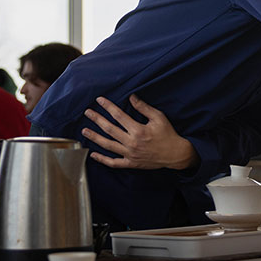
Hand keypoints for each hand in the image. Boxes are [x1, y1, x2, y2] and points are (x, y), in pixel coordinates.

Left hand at [82, 95, 197, 170]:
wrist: (175, 154)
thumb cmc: (168, 134)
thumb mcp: (159, 117)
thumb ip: (144, 108)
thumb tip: (132, 98)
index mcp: (139, 130)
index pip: (119, 116)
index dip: (108, 106)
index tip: (99, 100)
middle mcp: (132, 143)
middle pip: (110, 129)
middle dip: (97, 119)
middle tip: (88, 112)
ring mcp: (130, 154)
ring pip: (108, 145)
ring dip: (95, 137)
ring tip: (84, 131)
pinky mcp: (131, 163)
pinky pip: (114, 163)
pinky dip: (102, 160)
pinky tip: (93, 154)